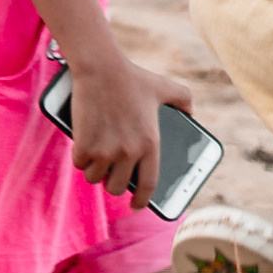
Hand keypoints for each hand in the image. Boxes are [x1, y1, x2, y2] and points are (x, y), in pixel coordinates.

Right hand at [67, 54, 191, 202]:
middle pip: (116, 187)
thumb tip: (192, 113)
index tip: (137, 205)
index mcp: (150, 143)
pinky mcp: (84, 146)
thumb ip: (183, 99)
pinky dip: (80, 157)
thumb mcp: (163, 86)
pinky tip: (84, 145)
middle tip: (110, 172)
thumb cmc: (132, 77)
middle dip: (112, 183)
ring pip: (95, 178)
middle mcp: (129, 152)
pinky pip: (80, 164)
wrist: (101, 68)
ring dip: (94, 170)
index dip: (142, 200)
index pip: (148, 185)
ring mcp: (105, 151)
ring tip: (96, 157)